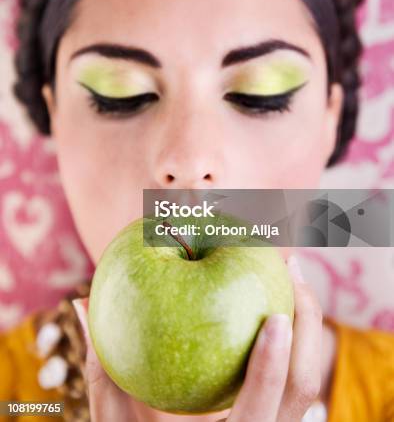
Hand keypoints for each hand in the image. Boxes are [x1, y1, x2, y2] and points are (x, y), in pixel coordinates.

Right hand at [73, 254, 321, 421]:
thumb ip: (102, 372)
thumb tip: (80, 306)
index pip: (265, 404)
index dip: (274, 362)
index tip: (275, 315)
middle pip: (304, 387)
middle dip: (309, 325)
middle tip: (293, 269)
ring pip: (308, 383)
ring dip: (309, 329)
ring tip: (294, 278)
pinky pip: (297, 383)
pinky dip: (297, 343)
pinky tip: (281, 308)